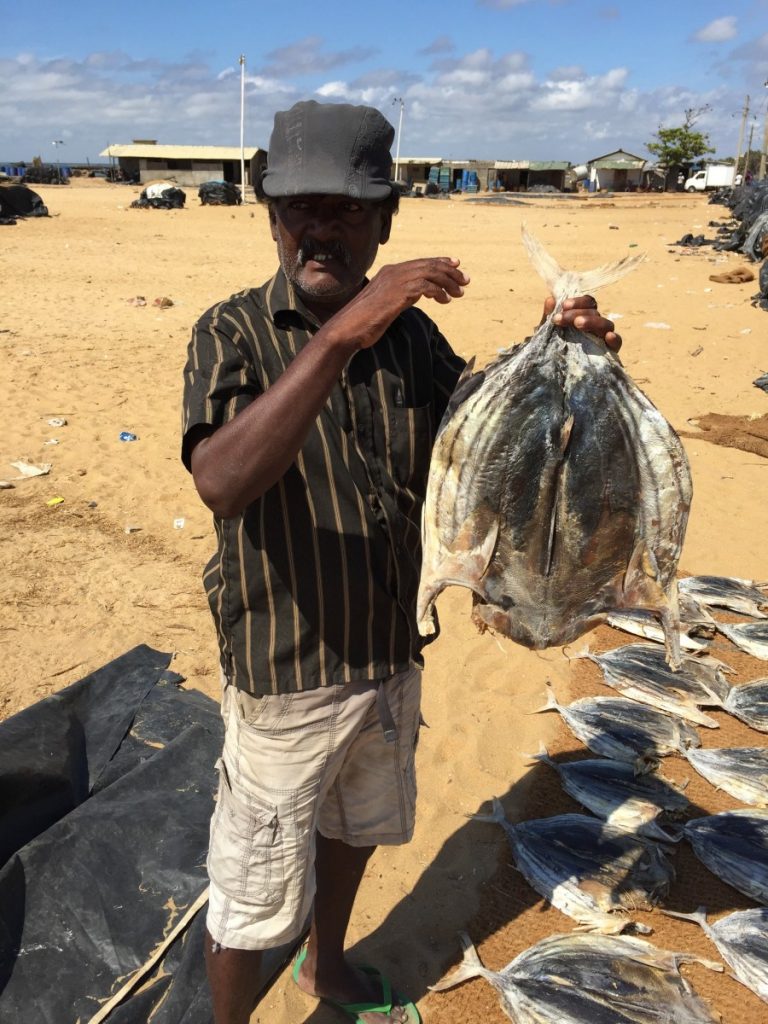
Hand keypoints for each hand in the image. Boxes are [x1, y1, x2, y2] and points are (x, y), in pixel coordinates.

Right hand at [324, 258, 469, 351]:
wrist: (348, 328)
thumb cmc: (365, 321)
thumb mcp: (387, 304)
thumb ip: (402, 295)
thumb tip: (418, 294)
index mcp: (390, 272)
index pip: (421, 262)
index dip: (441, 262)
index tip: (456, 266)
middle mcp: (393, 271)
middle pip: (429, 265)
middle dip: (450, 272)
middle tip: (465, 281)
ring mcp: (395, 280)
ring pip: (430, 273)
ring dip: (448, 282)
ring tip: (459, 293)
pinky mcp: (398, 293)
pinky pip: (426, 286)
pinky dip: (439, 292)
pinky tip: (445, 300)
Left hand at [542, 295, 621, 352]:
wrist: (554, 377)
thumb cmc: (553, 351)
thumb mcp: (547, 335)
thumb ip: (548, 319)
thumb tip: (550, 300)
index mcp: (584, 317)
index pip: (588, 303)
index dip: (578, 302)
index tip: (563, 306)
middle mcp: (596, 326)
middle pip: (594, 312)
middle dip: (577, 313)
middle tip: (560, 319)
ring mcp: (603, 339)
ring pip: (606, 324)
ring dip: (593, 321)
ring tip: (578, 324)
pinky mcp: (610, 353)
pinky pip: (617, 343)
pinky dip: (615, 339)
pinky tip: (608, 337)